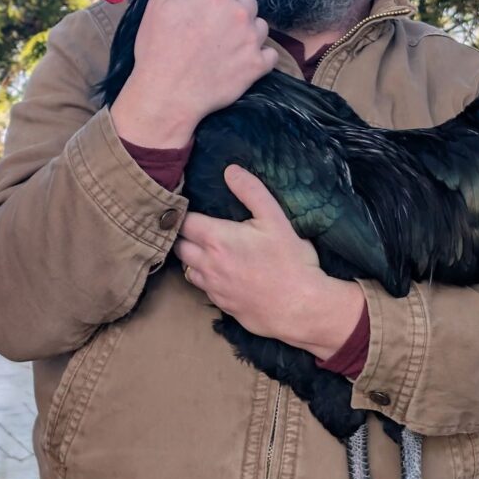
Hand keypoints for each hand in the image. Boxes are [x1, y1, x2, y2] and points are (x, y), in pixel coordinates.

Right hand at [110, 0, 277, 147]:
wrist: (166, 95)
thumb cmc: (158, 47)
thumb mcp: (159, 2)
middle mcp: (240, 13)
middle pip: (248, 0)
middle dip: (234, 8)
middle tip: (212, 27)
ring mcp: (251, 41)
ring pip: (260, 25)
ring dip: (247, 31)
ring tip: (223, 46)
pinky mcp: (257, 66)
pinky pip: (270, 53)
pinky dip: (258, 56)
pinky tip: (238, 61)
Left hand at [173, 164, 365, 358]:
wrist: (299, 308)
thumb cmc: (290, 261)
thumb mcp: (275, 219)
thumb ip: (251, 191)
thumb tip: (230, 170)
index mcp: (216, 239)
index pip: (182, 222)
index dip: (183, 212)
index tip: (188, 206)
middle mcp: (207, 264)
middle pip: (178, 246)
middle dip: (183, 235)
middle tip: (194, 226)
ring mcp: (212, 287)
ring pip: (186, 269)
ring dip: (191, 257)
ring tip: (204, 248)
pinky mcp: (221, 304)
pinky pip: (202, 287)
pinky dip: (205, 277)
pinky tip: (220, 272)